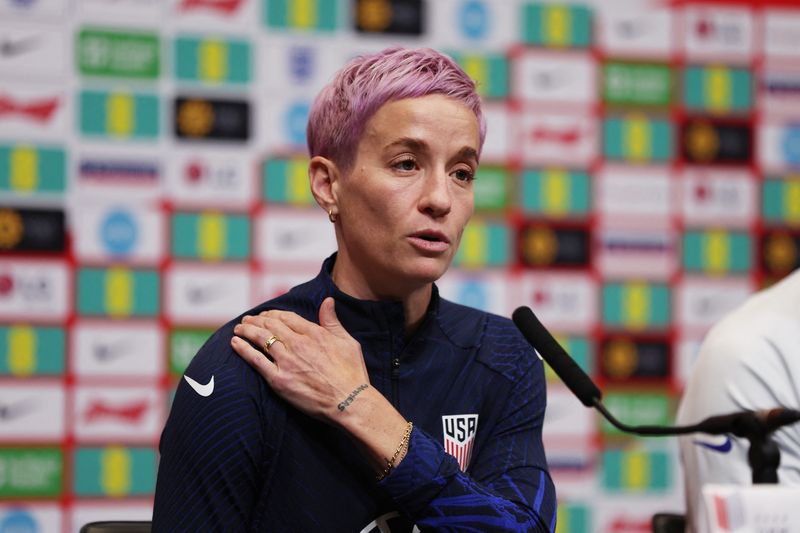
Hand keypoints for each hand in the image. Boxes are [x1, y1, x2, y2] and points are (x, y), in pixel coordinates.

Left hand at [231, 297, 369, 422]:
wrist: (349, 401)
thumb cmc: (352, 373)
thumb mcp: (347, 341)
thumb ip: (333, 321)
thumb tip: (328, 300)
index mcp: (314, 333)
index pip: (287, 317)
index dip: (273, 314)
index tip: (266, 315)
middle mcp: (298, 343)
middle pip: (271, 325)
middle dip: (257, 320)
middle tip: (247, 320)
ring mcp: (287, 361)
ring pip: (261, 338)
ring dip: (247, 330)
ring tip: (239, 328)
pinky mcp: (279, 379)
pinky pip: (255, 360)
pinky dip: (243, 349)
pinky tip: (235, 342)